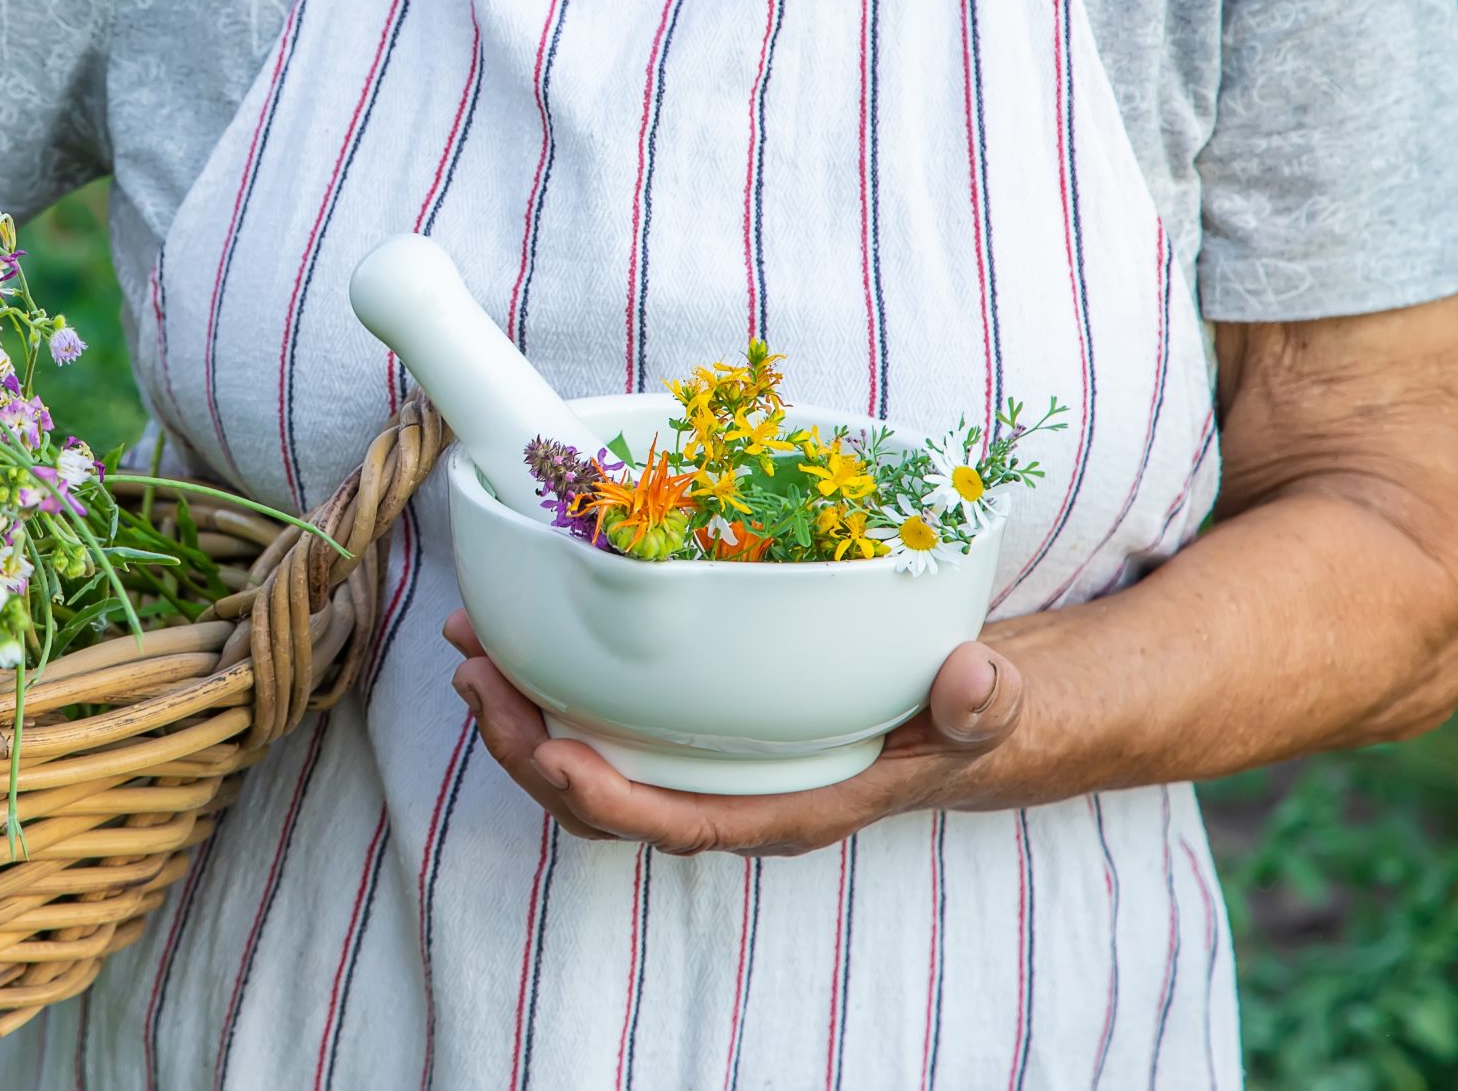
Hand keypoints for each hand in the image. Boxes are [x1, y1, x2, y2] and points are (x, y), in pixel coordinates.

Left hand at [443, 607, 1025, 854]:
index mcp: (790, 807)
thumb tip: (972, 682)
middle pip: (608, 801)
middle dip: (530, 749)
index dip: (613, 800)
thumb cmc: (960, 719)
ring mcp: (699, 763)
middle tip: (479, 680)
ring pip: (587, 764)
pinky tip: (512, 633)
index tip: (551, 755)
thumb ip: (980, 704)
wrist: (954, 715)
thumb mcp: (984, 709)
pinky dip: (545, 682)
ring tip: (473, 652)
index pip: (686, 824)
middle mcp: (729, 795)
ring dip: (519, 715)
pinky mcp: (684, 725)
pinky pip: (598, 721)